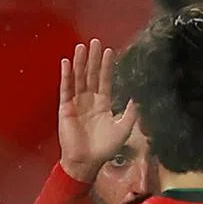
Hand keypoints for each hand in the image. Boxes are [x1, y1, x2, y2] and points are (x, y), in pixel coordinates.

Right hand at [58, 39, 136, 182]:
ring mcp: (76, 103)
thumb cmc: (104, 149)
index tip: (109, 51)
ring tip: (82, 47)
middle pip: (91, 75)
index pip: (105, 80)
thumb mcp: (123, 129)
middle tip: (95, 41)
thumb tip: (137, 98)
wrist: (85, 162)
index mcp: (102, 104)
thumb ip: (130, 113)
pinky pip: (65, 89)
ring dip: (80, 63)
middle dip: (94, 59)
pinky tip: (67, 63)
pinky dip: (66, 76)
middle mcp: (89, 101)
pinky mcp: (65, 108)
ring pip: (79, 79)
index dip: (107, 66)